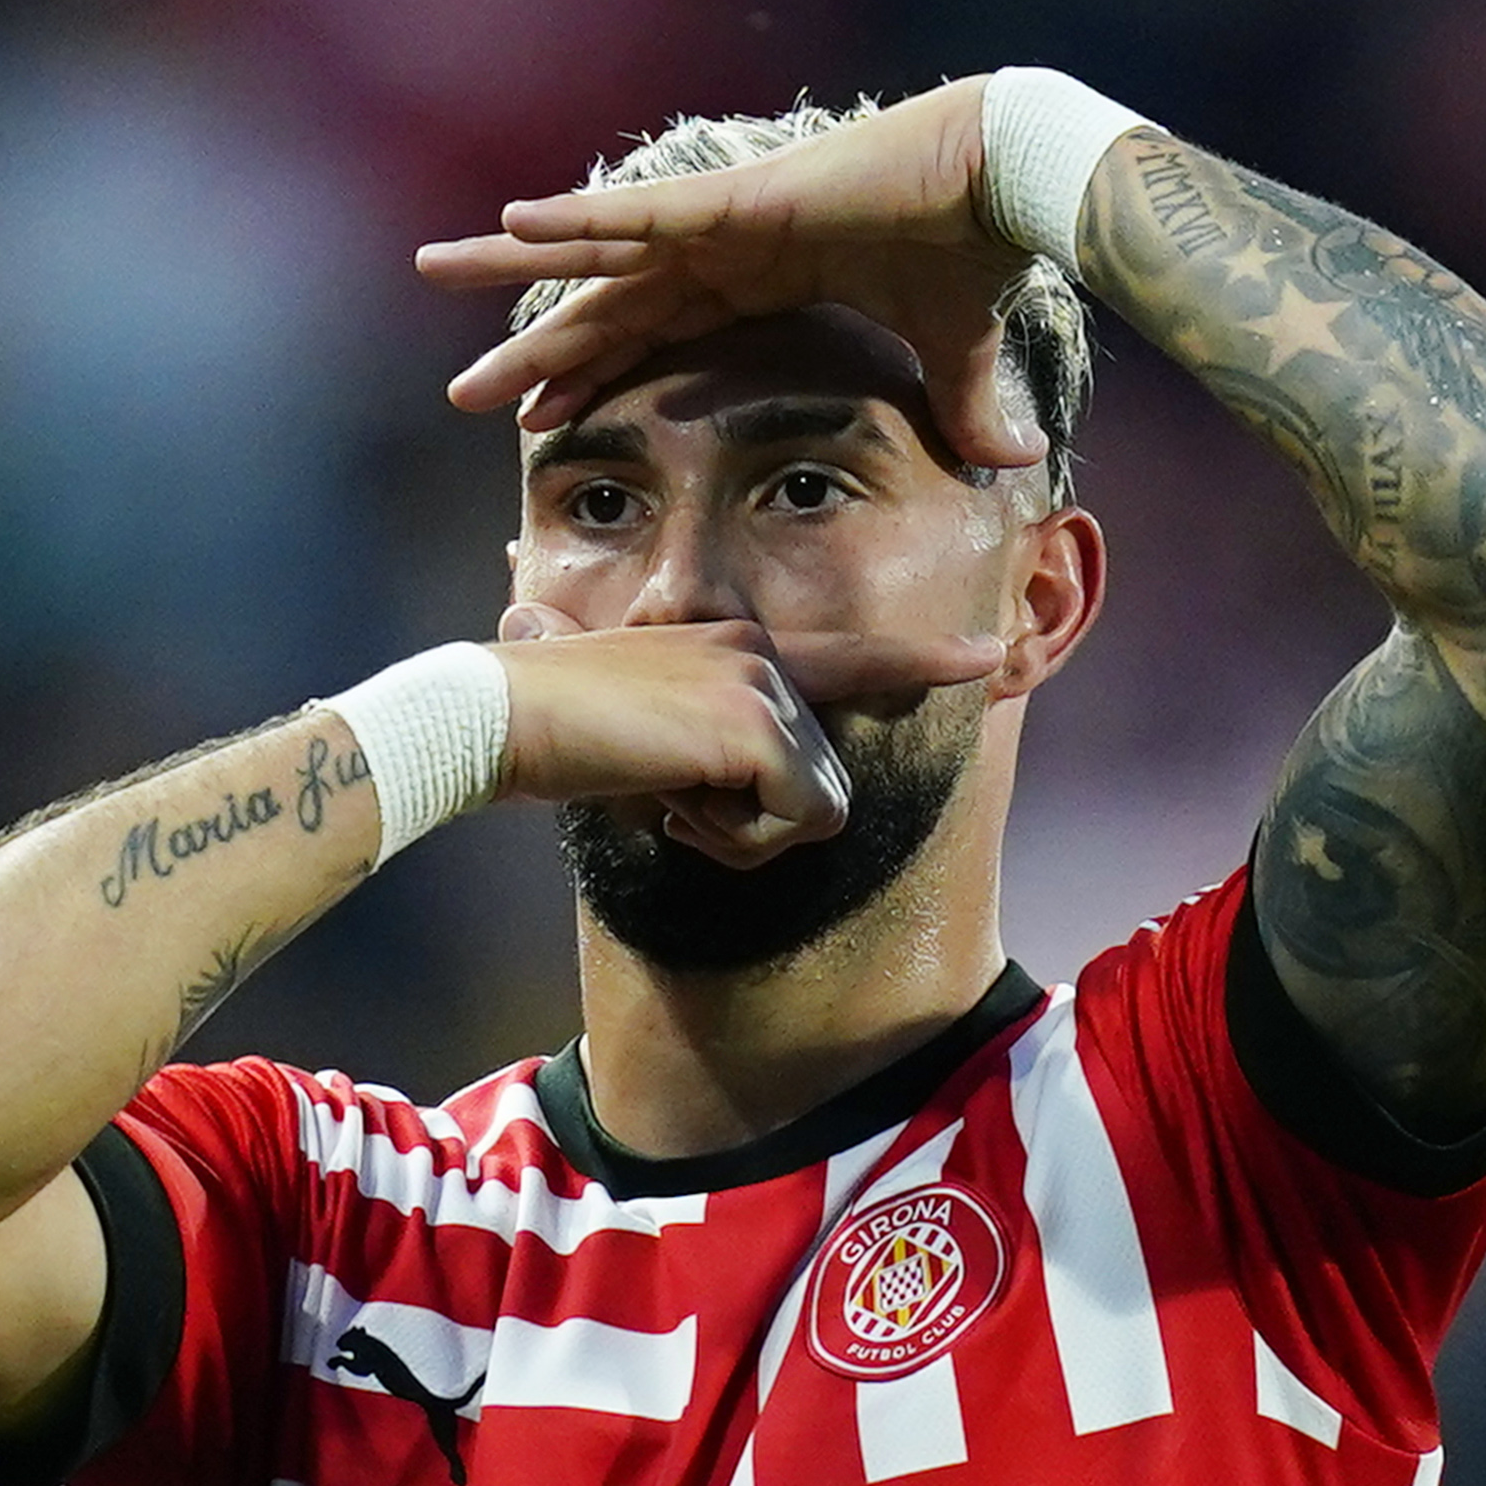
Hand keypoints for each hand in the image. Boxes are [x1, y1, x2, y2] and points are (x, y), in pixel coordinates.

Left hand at [417, 81, 1040, 468]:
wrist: (1006, 181)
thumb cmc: (978, 248)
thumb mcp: (955, 353)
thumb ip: (966, 405)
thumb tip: (1017, 464)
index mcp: (761, 278)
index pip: (656, 336)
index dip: (595, 375)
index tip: (540, 416)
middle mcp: (724, 246)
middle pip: (606, 306)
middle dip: (535, 349)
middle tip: (463, 393)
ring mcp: (723, 220)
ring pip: (595, 254)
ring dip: (514, 265)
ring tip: (432, 268)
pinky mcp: (737, 202)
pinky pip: (642, 219)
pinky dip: (579, 222)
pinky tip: (512, 224)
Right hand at [491, 606, 1003, 866]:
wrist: (497, 716)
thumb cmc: (548, 737)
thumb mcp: (639, 744)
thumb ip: (694, 760)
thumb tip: (687, 795)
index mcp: (736, 646)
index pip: (852, 656)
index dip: (924, 661)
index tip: (988, 656)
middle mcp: (762, 651)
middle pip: (824, 780)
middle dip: (755, 823)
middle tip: (671, 801)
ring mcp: (766, 683)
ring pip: (816, 808)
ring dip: (741, 834)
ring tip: (667, 797)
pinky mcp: (760, 725)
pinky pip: (794, 822)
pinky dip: (733, 839)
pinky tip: (673, 806)